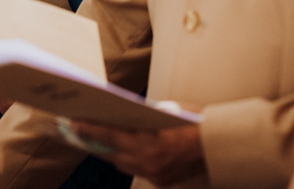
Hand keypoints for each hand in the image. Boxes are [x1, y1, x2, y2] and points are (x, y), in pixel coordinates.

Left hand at [67, 120, 204, 186]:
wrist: (220, 148)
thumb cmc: (196, 123)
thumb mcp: (169, 112)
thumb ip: (146, 115)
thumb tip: (126, 113)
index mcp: (149, 143)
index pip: (110, 135)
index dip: (90, 129)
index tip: (73, 123)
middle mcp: (149, 162)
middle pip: (111, 153)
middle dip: (94, 142)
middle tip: (77, 131)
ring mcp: (154, 174)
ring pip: (122, 163)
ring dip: (110, 151)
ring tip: (95, 140)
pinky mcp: (160, 182)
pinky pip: (137, 170)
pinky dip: (129, 159)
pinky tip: (122, 151)